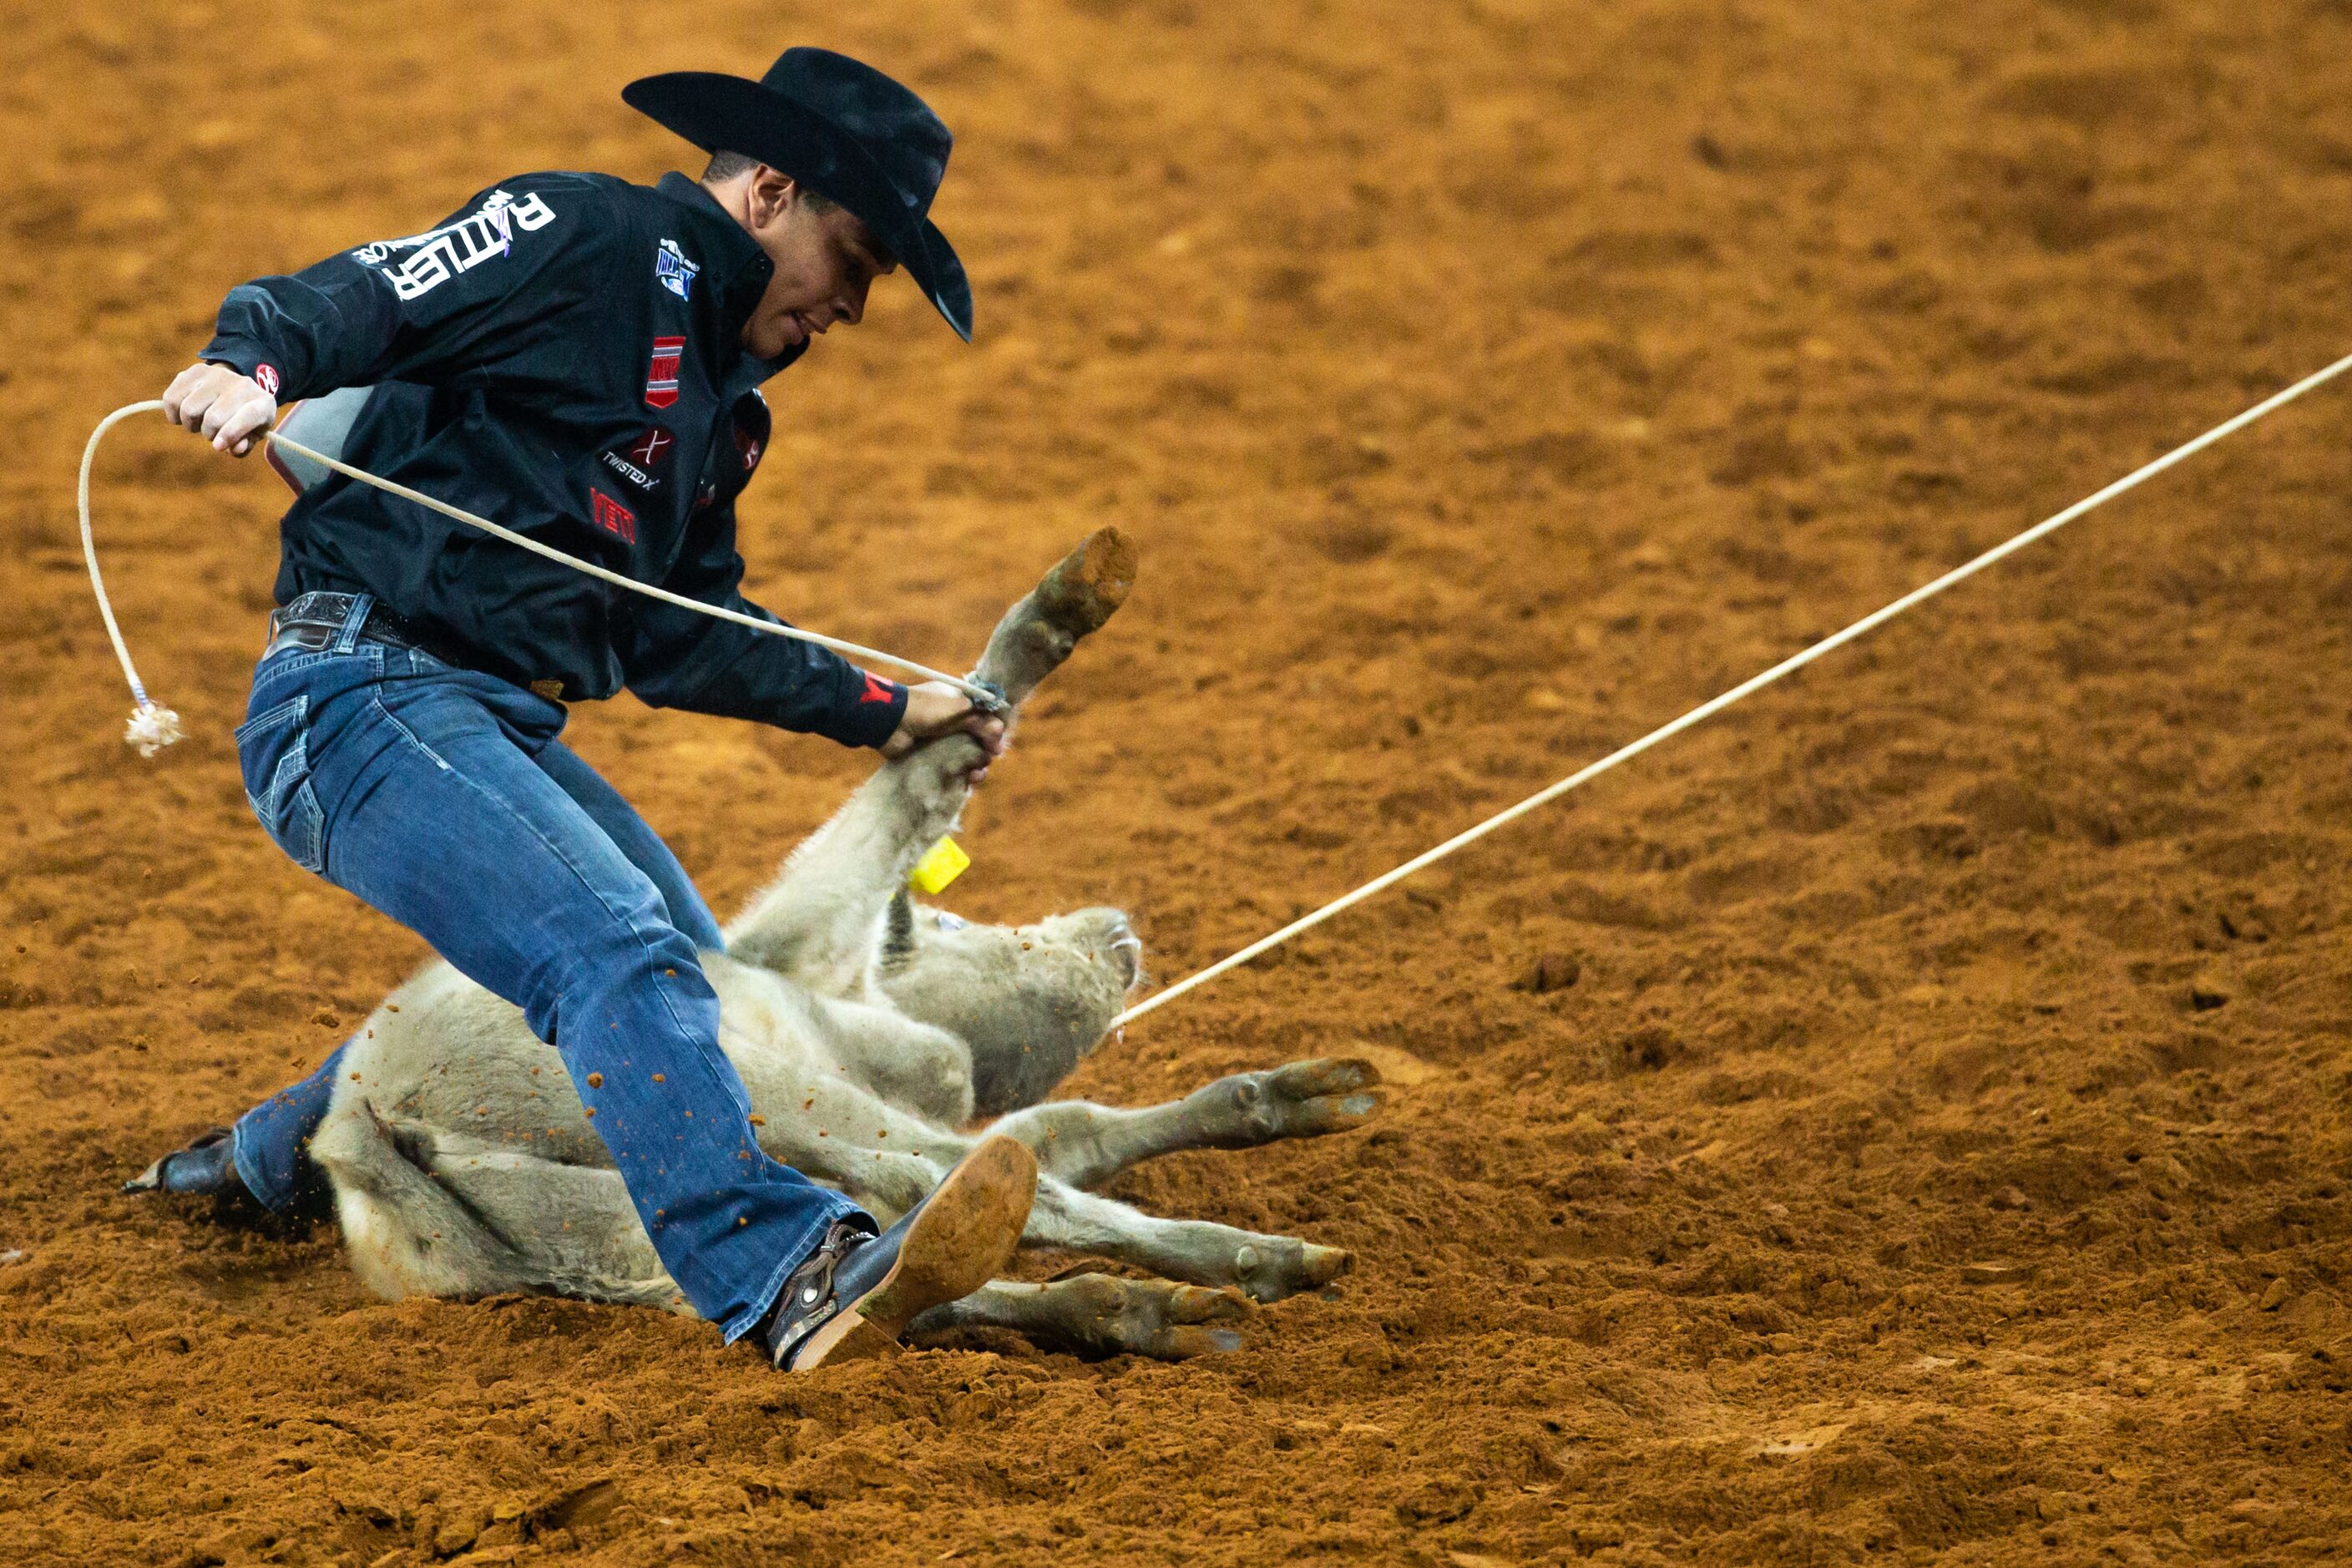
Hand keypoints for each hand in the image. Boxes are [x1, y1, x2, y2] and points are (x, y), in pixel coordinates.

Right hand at [162, 362, 276, 456]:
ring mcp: (219, 375)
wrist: (239, 388)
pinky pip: (172, 397)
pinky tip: (182, 416)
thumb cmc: (246, 419)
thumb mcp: (252, 435)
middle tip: (211, 433)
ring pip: (189, 409)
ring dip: (190, 424)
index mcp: (263, 403)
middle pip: (213, 418)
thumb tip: (232, 448)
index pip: (247, 417)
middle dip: (208, 434)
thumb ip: (243, 446)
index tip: (217, 447)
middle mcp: (243, 385)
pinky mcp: (196, 371)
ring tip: (199, 423)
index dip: (230, 434)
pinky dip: (173, 413)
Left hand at [881, 680, 1008, 776]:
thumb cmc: (923, 709)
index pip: (985, 717)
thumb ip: (980, 720)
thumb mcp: (956, 710)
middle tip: (989, 758)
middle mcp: (954, 722)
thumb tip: (1001, 732)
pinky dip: (964, 774)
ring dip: (978, 765)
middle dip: (987, 750)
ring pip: (969, 755)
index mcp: (959, 704)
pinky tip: (969, 779)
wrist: (889, 722)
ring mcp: (943, 740)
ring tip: (977, 773)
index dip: (994, 731)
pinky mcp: (934, 757)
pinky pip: (954, 767)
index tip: (997, 743)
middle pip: (980, 739)